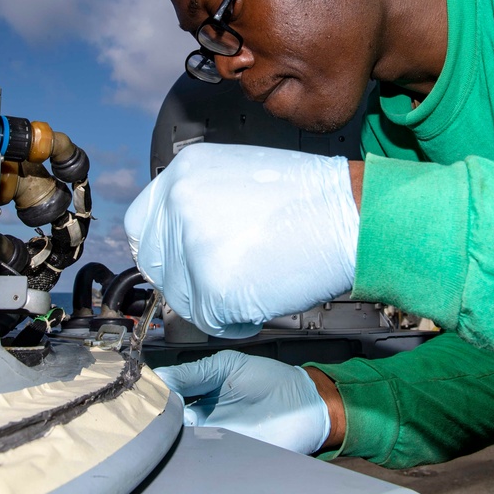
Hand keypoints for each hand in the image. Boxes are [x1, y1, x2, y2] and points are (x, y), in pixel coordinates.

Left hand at [124, 143, 359, 336]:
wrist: (352, 214)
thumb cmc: (310, 198)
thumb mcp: (238, 174)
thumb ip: (200, 201)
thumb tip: (180, 237)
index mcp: (182, 173)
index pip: (141, 225)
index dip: (162, 250)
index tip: (178, 263)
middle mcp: (178, 204)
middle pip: (158, 266)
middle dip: (189, 280)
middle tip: (228, 277)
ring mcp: (192, 245)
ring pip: (184, 297)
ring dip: (216, 300)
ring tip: (257, 279)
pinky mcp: (212, 286)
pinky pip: (211, 320)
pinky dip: (236, 320)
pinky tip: (264, 296)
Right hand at [155, 351, 330, 453]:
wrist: (304, 404)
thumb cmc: (271, 381)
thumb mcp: (227, 366)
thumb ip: (193, 373)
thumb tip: (159, 378)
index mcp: (199, 391)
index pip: (166, 393)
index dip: (152, 392)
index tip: (141, 390)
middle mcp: (201, 416)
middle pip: (167, 418)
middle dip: (155, 414)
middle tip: (148, 408)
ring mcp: (211, 435)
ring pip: (178, 437)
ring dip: (169, 430)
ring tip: (164, 421)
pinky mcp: (224, 451)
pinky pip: (198, 453)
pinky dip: (187, 446)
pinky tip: (184, 434)